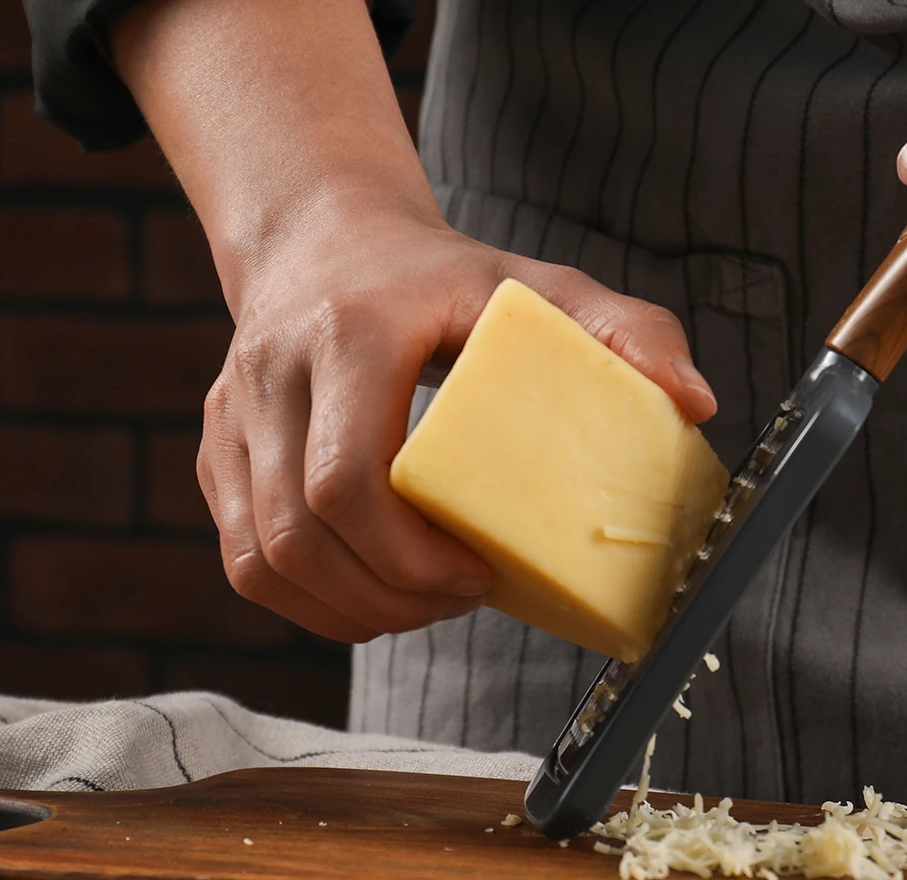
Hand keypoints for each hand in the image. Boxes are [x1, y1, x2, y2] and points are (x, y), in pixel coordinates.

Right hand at [200, 204, 715, 642]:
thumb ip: (625, 330)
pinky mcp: (213, 452)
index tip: (475, 575)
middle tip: (458, 601)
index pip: (344, 477)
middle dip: (385, 596)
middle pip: (299, 533)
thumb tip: (692, 402)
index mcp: (349, 330)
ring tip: (419, 607)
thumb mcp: (541, 285)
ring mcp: (229, 415)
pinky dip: (307, 601)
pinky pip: (242, 560)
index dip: (407, 556)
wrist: (327, 243)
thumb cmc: (445, 278)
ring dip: (346, 610)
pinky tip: (369, 600)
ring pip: (261, 560)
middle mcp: (271, 370)